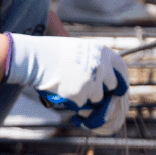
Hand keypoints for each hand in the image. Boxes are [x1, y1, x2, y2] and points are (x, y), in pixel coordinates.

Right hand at [6, 34, 129, 134]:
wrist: (34, 58)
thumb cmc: (53, 53)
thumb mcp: (79, 50)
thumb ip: (95, 61)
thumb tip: (108, 79)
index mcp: (101, 51)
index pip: (121, 68)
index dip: (121, 80)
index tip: (118, 88)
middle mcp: (100, 65)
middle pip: (111, 86)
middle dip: (100, 89)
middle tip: (85, 86)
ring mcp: (91, 81)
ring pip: (96, 98)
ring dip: (85, 96)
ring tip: (68, 82)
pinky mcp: (80, 94)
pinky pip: (81, 104)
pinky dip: (72, 100)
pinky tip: (61, 88)